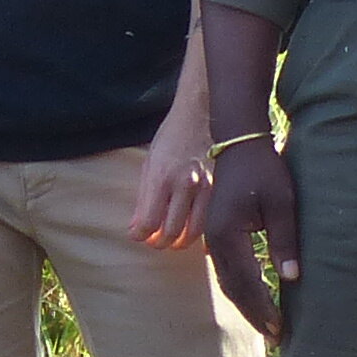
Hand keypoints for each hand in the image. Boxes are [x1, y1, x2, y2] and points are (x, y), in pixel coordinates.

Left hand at [132, 105, 212, 250]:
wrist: (202, 114)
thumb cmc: (173, 136)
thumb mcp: (150, 163)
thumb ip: (144, 198)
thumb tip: (137, 228)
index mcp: (162, 178)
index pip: (149, 222)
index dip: (140, 235)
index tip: (137, 235)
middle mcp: (185, 185)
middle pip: (171, 233)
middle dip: (159, 243)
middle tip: (155, 242)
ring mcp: (206, 188)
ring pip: (193, 232)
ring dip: (180, 242)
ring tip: (172, 240)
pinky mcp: (220, 190)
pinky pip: (211, 221)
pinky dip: (201, 233)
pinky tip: (193, 233)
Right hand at [200, 136, 302, 341]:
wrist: (238, 143)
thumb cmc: (263, 170)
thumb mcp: (282, 203)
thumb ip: (285, 241)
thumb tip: (292, 279)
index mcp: (227, 235)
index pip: (247, 282)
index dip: (264, 308)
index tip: (281, 328)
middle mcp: (214, 241)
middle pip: (234, 289)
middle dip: (254, 314)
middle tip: (276, 336)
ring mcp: (212, 238)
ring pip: (228, 282)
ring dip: (247, 305)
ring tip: (268, 324)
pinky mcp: (217, 235)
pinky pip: (227, 270)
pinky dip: (241, 289)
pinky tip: (255, 298)